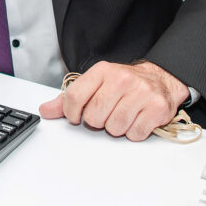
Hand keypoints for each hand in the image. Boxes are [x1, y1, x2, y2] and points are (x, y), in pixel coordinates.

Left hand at [38, 60, 189, 140]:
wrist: (160, 78)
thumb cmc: (124, 83)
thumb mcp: (96, 83)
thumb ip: (69, 98)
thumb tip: (45, 110)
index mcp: (102, 71)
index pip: (74, 96)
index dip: (71, 112)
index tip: (77, 116)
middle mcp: (121, 80)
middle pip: (94, 116)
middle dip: (97, 121)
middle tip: (107, 112)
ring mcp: (141, 93)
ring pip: (114, 128)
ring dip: (116, 127)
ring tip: (123, 114)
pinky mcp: (156, 108)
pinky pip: (134, 134)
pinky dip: (134, 132)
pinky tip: (137, 119)